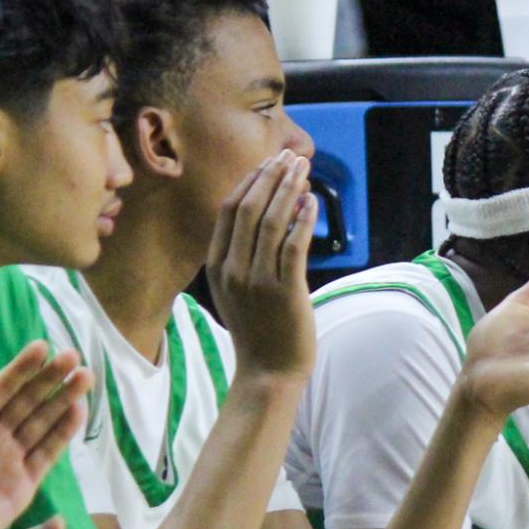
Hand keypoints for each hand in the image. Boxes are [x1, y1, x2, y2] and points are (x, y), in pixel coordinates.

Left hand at [0, 343, 90, 528]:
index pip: (2, 387)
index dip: (22, 367)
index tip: (42, 346)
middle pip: (30, 401)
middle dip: (51, 378)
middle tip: (73, 356)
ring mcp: (11, 459)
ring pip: (44, 422)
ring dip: (64, 400)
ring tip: (85, 377)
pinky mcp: (25, 484)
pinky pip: (48, 453)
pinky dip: (64, 432)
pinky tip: (77, 411)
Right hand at [207, 150, 315, 379]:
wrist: (268, 373)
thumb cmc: (258, 332)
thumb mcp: (235, 291)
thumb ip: (241, 258)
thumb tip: (266, 218)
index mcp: (216, 266)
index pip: (230, 211)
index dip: (250, 181)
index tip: (268, 163)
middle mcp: (233, 269)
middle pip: (250, 208)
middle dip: (271, 176)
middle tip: (290, 155)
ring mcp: (257, 280)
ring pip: (273, 221)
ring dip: (290, 189)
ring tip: (304, 169)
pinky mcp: (285, 290)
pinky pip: (294, 245)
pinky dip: (304, 219)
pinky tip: (312, 201)